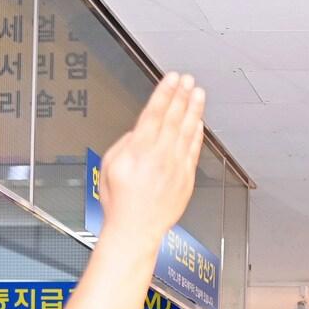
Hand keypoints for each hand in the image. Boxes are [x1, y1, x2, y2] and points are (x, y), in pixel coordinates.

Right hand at [102, 73, 206, 247]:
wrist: (135, 230)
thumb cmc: (120, 202)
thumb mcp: (110, 165)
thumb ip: (125, 144)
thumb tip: (139, 132)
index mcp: (138, 150)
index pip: (155, 113)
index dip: (165, 92)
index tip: (172, 78)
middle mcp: (160, 157)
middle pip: (173, 118)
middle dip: (182, 95)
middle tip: (188, 80)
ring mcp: (175, 168)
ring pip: (187, 132)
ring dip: (194, 110)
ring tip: (198, 93)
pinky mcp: (186, 180)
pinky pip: (194, 152)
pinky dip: (197, 135)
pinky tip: (199, 123)